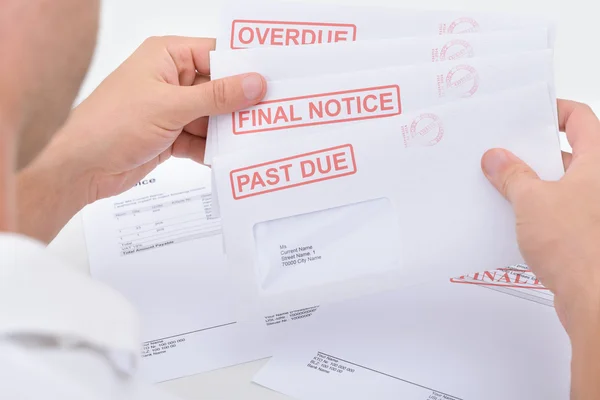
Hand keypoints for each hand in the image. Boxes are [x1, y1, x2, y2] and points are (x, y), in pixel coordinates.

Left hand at [16, 36, 265, 242]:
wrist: (81, 168)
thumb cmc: (110, 124)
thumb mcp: (170, 106)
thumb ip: (216, 96)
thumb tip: (254, 83)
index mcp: (166, 56)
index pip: (216, 54)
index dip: (244, 68)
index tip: (272, 80)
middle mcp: (171, 79)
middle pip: (218, 88)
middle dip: (240, 104)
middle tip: (271, 114)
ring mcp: (171, 109)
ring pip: (212, 117)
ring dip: (228, 130)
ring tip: (255, 139)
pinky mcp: (171, 135)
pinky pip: (202, 139)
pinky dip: (213, 149)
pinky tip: (230, 156)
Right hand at [481, 100, 599, 399]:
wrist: (594, 297)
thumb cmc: (578, 245)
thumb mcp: (531, 200)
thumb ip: (512, 175)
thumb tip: (497, 158)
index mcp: (595, 164)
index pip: (580, 120)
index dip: (555, 111)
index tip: (529, 114)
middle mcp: (597, 184)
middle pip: (566, 153)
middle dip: (532, 152)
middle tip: (502, 153)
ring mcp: (591, 210)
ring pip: (559, 185)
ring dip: (531, 184)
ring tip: (500, 186)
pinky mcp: (583, 234)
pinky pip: (556, 211)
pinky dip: (535, 210)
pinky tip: (511, 217)